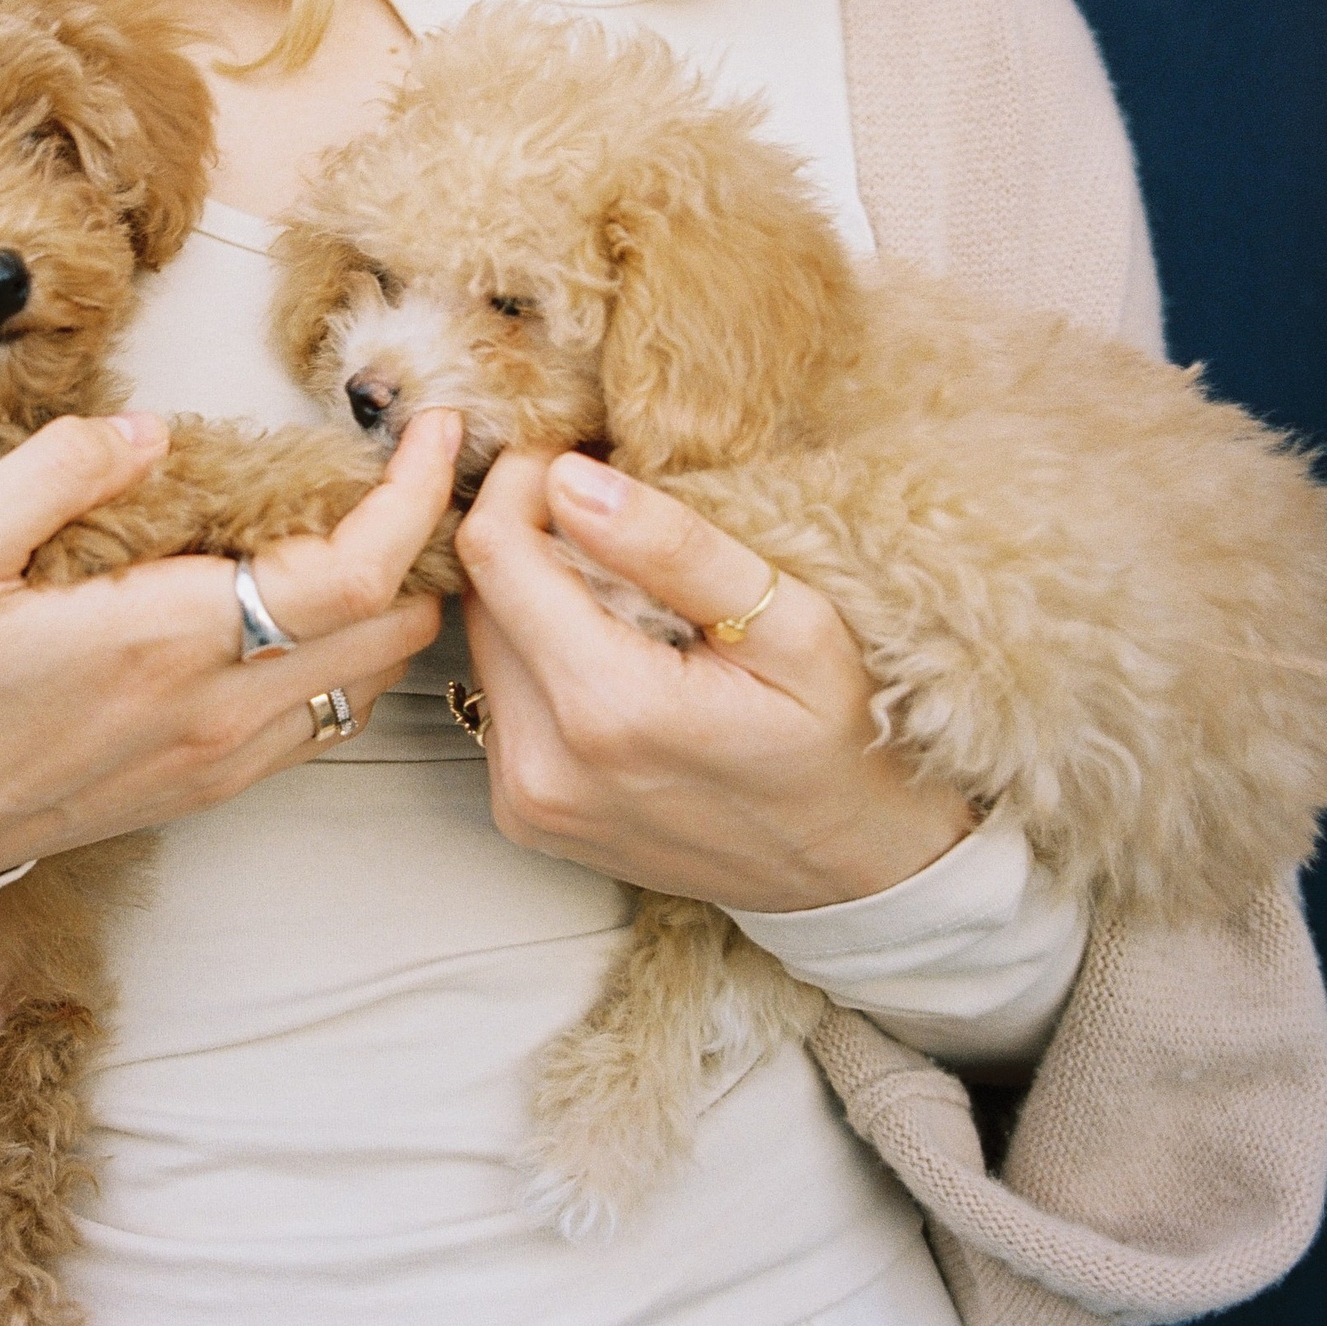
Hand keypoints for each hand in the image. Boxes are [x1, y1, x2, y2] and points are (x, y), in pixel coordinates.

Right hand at [0, 410, 461, 878]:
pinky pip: (325, 723)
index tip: (436, 435)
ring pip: (372, 681)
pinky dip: (353, 659)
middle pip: (393, 629)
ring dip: (394, 604)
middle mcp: (216, 708)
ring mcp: (221, 758)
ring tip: (371, 529)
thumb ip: (55, 472)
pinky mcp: (210, 786)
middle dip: (426, 544)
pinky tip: (312, 609)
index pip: (352, 573)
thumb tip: (153, 434)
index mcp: (165, 639)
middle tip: (412, 472)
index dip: (415, 498)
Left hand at [456, 450, 973, 913]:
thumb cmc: (835, 740)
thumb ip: (676, 549)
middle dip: (531, 532)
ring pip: (484, 643)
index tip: (577, 455)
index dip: (523, 481)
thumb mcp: (791, 624)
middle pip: (480, 595)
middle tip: (607, 511)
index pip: (495, 551)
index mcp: (608, 708)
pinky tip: (611, 654)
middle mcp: (543, 765)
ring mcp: (526, 799)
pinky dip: (539, 656)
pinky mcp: (523, 815)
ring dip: (532, 595)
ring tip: (619, 585)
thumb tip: (571, 480)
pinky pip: (501, 698)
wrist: (846, 870)